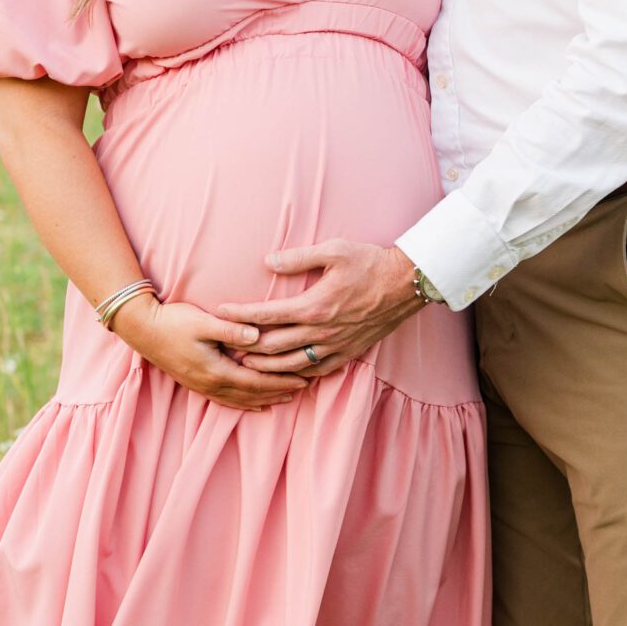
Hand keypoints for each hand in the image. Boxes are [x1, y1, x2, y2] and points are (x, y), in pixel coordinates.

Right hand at [116, 296, 308, 410]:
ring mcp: (202, 386)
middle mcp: (211, 383)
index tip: (304, 377)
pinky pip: (226, 399)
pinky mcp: (196, 383)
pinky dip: (245, 403)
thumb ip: (232, 330)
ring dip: (265, 399)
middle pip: (253, 394)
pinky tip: (255, 404)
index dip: (282, 381)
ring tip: (286, 397)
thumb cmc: (173, 322)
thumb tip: (258, 336)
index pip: (257, 381)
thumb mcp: (204, 322)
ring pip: (241, 399)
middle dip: (280, 391)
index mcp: (216, 370)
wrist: (142, 329)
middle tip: (305, 387)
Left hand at [219, 240, 422, 376]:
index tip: (221, 311)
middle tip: (225, 345)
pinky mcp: (347, 354)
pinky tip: (284, 373)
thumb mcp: (334, 250)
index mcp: (313, 306)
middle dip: (245, 347)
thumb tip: (268, 261)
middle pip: (272, 347)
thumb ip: (298, 257)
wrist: (405, 284)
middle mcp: (321, 332)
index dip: (240, 315)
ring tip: (246, 364)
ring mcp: (334, 346)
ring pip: (291, 365)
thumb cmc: (369, 263)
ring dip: (265, 366)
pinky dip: (296, 375)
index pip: (266, 315)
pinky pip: (315, 372)